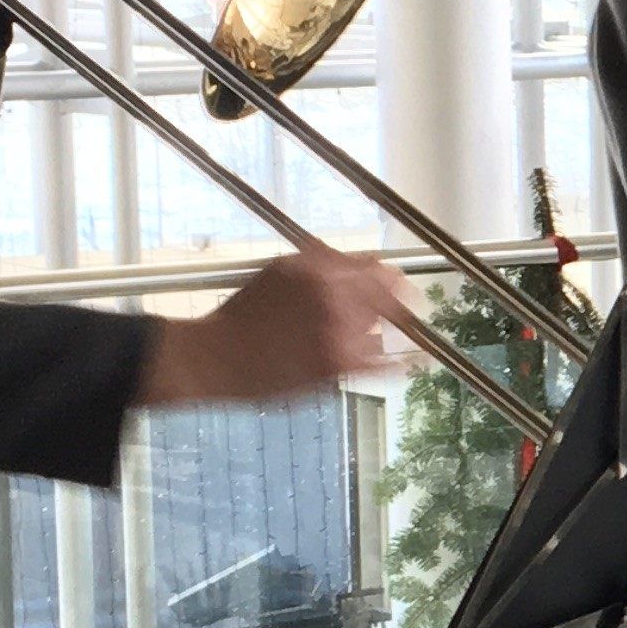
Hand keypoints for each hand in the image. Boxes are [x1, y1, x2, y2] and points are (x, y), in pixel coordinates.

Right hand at [137, 247, 416, 406]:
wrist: (216, 357)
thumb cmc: (242, 314)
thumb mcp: (278, 271)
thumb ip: (320, 263)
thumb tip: (356, 262)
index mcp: (320, 268)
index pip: (374, 266)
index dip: (388, 275)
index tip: (396, 281)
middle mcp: (334, 295)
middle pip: (388, 295)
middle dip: (398, 299)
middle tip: (407, 304)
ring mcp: (338, 331)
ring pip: (385, 328)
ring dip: (386, 330)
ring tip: (385, 335)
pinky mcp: (336, 366)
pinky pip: (384, 364)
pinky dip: (401, 363)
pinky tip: (411, 362)